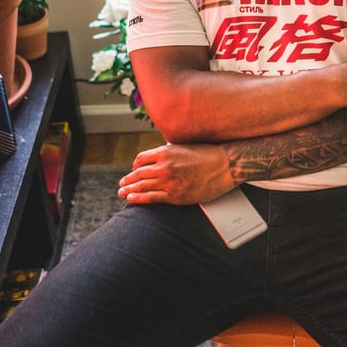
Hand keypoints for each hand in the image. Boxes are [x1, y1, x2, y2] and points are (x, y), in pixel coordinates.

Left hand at [117, 142, 234, 204]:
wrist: (224, 165)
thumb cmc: (208, 154)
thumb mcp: (185, 146)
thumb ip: (170, 152)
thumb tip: (159, 156)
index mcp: (165, 152)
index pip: (140, 159)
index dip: (135, 165)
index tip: (134, 170)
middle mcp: (164, 166)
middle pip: (138, 174)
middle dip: (128, 179)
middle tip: (122, 183)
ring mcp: (169, 181)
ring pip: (141, 186)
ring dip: (129, 190)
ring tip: (122, 192)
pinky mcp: (175, 195)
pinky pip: (151, 198)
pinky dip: (138, 199)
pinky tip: (131, 199)